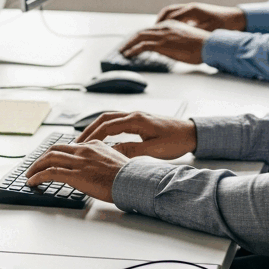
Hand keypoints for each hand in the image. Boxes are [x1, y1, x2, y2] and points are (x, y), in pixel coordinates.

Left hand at [24, 140, 128, 202]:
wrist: (134, 181)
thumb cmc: (129, 176)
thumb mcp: (116, 161)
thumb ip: (102, 161)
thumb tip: (97, 170)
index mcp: (94, 145)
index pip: (69, 146)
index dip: (56, 153)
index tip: (49, 159)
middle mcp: (84, 150)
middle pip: (55, 149)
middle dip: (41, 158)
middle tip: (34, 166)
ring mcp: (79, 162)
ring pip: (49, 159)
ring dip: (35, 166)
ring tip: (29, 175)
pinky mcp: (76, 175)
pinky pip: (51, 173)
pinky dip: (38, 176)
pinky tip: (32, 182)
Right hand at [76, 111, 195, 159]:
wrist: (192, 133)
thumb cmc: (177, 140)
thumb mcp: (154, 150)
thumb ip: (132, 150)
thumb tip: (111, 153)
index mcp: (137, 120)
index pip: (107, 126)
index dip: (92, 136)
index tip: (81, 146)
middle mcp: (134, 115)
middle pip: (104, 118)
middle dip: (88, 130)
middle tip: (76, 143)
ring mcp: (137, 117)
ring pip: (109, 119)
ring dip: (96, 128)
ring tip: (84, 141)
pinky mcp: (140, 122)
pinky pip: (117, 122)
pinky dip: (106, 129)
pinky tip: (102, 139)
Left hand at [119, 20, 210, 64]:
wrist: (209, 45)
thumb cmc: (202, 45)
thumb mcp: (186, 40)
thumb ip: (176, 41)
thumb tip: (170, 48)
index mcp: (170, 24)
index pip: (150, 29)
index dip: (140, 35)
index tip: (134, 41)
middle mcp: (164, 27)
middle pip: (142, 31)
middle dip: (131, 39)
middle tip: (124, 46)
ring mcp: (162, 35)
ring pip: (139, 37)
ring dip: (128, 44)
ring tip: (123, 51)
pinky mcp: (162, 44)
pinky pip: (142, 46)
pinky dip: (133, 50)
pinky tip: (128, 55)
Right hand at [155, 2, 246, 31]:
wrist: (236, 18)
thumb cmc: (224, 25)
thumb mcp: (208, 31)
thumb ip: (192, 34)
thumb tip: (179, 39)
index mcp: (192, 11)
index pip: (170, 16)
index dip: (160, 26)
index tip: (152, 34)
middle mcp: (190, 7)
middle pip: (167, 12)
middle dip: (157, 23)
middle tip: (149, 33)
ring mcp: (192, 9)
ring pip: (172, 13)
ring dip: (163, 21)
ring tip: (156, 32)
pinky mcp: (195, 12)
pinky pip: (178, 15)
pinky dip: (170, 21)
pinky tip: (169, 30)